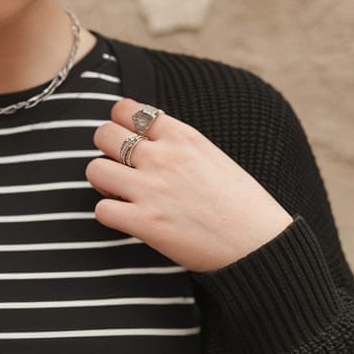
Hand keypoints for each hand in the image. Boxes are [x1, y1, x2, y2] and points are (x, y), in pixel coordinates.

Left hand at [86, 99, 291, 272]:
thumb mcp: (213, 157)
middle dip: (106, 150)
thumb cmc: (242, 204)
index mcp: (183, 137)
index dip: (119, 122)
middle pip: (104, 134)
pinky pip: (101, 209)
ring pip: (94, 169)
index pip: (127, 109)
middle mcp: (163, 157)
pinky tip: (126, 218)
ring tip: (120, 193)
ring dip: (103, 182)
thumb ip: (179, 146)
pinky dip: (109, 214)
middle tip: (119, 167)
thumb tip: (150, 142)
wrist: (259, 244)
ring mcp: (151, 189)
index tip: (126, 136)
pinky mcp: (144, 222)